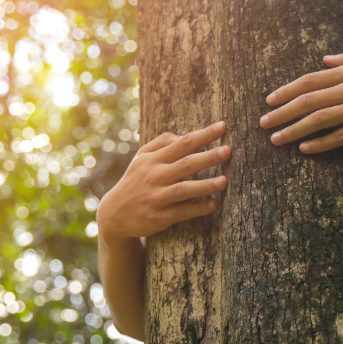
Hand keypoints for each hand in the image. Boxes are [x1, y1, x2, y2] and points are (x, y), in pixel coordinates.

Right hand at [97, 122, 230, 240]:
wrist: (114, 214)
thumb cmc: (134, 181)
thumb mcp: (141, 159)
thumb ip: (160, 144)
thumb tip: (182, 135)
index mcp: (153, 159)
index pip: (182, 143)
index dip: (203, 134)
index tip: (223, 126)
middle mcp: (155, 176)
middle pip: (186, 164)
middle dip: (208, 157)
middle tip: (227, 151)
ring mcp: (157, 197)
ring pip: (184, 189)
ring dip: (205, 185)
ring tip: (225, 181)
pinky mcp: (158, 217)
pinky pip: (182, 211)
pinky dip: (198, 208)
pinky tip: (214, 204)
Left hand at [260, 48, 342, 152]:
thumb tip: (325, 59)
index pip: (311, 80)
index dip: (287, 90)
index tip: (269, 100)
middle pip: (309, 100)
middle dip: (282, 112)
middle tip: (263, 123)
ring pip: (320, 119)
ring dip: (295, 129)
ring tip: (277, 139)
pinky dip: (322, 143)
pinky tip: (306, 149)